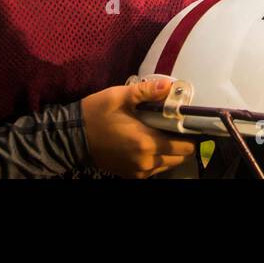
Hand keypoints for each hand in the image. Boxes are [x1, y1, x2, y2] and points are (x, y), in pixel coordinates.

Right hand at [80, 78, 197, 177]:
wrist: (73, 136)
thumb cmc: (97, 113)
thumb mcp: (120, 96)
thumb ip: (147, 92)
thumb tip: (170, 86)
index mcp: (146, 142)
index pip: (185, 146)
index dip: (190, 134)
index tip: (186, 121)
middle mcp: (146, 161)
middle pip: (180, 157)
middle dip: (181, 142)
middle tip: (173, 125)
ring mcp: (139, 171)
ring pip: (168, 165)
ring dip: (170, 151)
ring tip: (160, 133)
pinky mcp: (131, 175)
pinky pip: (155, 169)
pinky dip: (157, 158)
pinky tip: (148, 142)